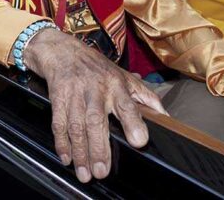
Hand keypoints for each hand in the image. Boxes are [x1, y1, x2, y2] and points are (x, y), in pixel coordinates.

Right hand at [24, 29, 166, 182]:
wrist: (62, 51)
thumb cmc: (97, 67)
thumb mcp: (125, 76)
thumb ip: (146, 97)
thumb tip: (166, 117)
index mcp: (116, 85)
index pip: (127, 104)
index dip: (133, 122)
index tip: (139, 140)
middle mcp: (95, 90)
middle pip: (97, 121)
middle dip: (99, 148)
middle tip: (102, 171)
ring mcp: (75, 94)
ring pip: (77, 126)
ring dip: (80, 152)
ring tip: (86, 173)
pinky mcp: (58, 98)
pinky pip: (58, 123)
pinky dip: (61, 143)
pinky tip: (67, 158)